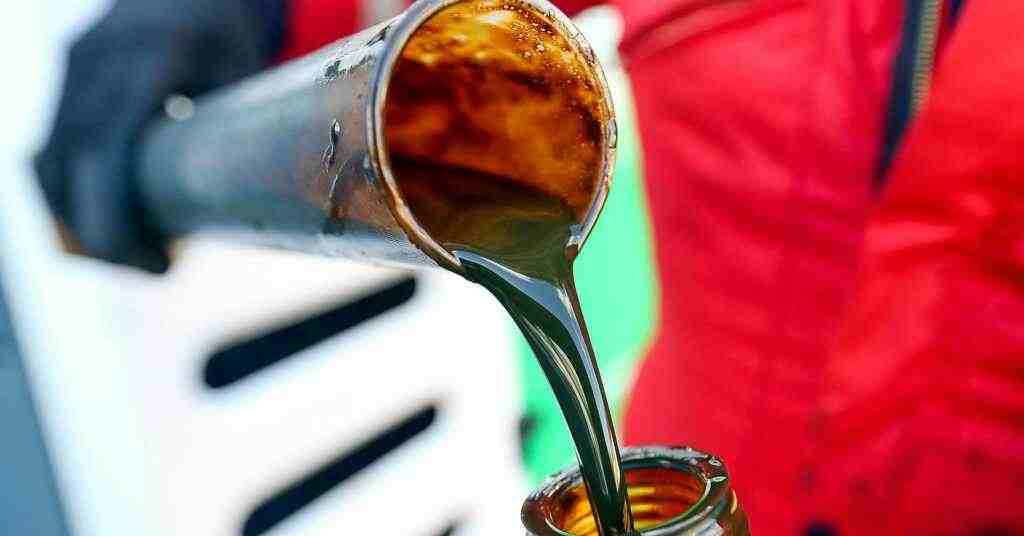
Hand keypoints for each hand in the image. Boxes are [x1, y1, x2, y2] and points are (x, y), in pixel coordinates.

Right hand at [34, 0, 281, 271]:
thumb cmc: (232, 36)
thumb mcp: (247, 74)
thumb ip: (242, 133)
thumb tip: (261, 216)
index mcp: (150, 54)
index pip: (108, 147)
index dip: (118, 217)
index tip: (158, 265)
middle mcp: (98, 59)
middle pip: (73, 165)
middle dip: (105, 233)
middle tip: (154, 269)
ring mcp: (74, 70)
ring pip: (51, 164)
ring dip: (80, 222)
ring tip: (137, 253)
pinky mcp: (67, 85)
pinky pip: (50, 153)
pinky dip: (69, 198)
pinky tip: (107, 227)